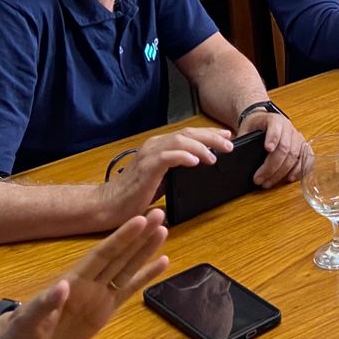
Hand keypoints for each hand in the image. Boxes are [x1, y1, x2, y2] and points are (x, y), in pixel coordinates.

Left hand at [0, 209, 169, 338]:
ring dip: (145, 250)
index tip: (139, 220)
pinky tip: (162, 263)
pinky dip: (146, 277)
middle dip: (140, 235)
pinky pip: (129, 290)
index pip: (102, 254)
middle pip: (120, 255)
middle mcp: (90, 282)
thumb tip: (63, 285)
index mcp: (74, 280)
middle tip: (159, 213)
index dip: (121, 238)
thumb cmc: (21, 331)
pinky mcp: (105, 310)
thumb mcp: (28, 319)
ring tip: (163, 231)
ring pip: (128, 268)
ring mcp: (99, 295)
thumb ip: (45, 303)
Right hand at [102, 127, 232, 222]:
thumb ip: (177, 169)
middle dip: (211, 137)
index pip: (188, 134)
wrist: (108, 205)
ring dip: (201, 146)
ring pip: (179, 141)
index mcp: (159, 146)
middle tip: (229, 143)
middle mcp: (154, 146)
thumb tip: (202, 165)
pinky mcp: (145, 168)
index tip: (227, 137)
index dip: (209, 134)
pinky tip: (196, 161)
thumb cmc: (134, 194)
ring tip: (217, 155)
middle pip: (187, 134)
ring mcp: (149, 155)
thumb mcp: (162, 179)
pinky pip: (167, 157)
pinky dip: (183, 156)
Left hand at [237, 109, 311, 186]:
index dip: (273, 138)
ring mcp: (297, 137)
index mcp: (274, 120)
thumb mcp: (245, 128)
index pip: (276, 128)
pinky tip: (290, 178)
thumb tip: (231, 153)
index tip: (267, 149)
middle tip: (259, 179)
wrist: (264, 119)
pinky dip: (300, 169)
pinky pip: (307, 158)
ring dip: (282, 172)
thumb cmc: (254, 125)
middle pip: (285, 148)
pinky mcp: (302, 146)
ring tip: (268, 183)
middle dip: (272, 166)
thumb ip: (242, 139)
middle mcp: (288, 127)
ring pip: (295, 156)